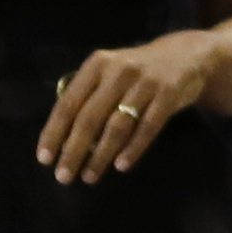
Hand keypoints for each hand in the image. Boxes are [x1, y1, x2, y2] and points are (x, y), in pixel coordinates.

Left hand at [40, 30, 224, 183]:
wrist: (186, 55)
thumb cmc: (137, 71)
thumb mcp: (109, 72)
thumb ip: (88, 97)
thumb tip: (64, 138)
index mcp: (96, 65)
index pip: (68, 102)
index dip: (54, 132)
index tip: (44, 159)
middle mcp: (118, 71)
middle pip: (89, 117)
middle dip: (74, 150)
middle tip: (64, 176)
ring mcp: (145, 83)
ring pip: (117, 125)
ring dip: (101, 154)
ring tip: (89, 176)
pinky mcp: (169, 94)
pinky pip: (148, 127)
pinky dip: (133, 148)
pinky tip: (121, 166)